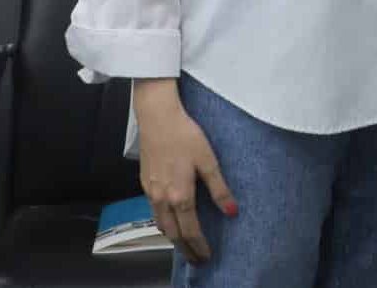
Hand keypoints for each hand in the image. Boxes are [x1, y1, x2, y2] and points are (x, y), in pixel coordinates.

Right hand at [132, 78, 235, 263]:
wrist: (158, 118)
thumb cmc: (185, 135)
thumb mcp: (209, 161)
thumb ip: (220, 188)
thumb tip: (232, 211)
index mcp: (179, 195)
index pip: (190, 230)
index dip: (199, 245)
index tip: (207, 256)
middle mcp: (162, 198)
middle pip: (173, 233)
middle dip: (185, 249)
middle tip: (197, 259)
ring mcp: (150, 192)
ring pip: (161, 224)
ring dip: (173, 238)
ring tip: (185, 246)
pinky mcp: (145, 183)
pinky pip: (153, 212)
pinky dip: (164, 223)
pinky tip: (171, 220)